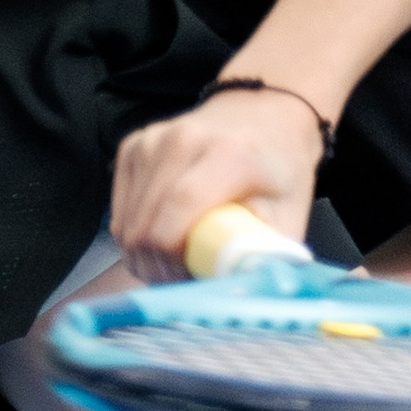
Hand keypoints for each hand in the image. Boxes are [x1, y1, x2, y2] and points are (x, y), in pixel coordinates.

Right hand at [109, 91, 321, 279]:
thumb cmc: (278, 169)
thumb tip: (246, 294)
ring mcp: (151, 141)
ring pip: (126, 222)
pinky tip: (160, 238)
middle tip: (181, 280)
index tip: (187, 280)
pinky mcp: (132, 147)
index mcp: (228, 154)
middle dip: (157, 265)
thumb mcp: (291, 214)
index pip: (180, 208)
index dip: (174, 256)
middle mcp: (183, 140)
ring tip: (173, 262)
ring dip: (143, 254)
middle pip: (146, 222)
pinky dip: (134, 234)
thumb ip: (270, 254)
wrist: (261, 116)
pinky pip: (119, 211)